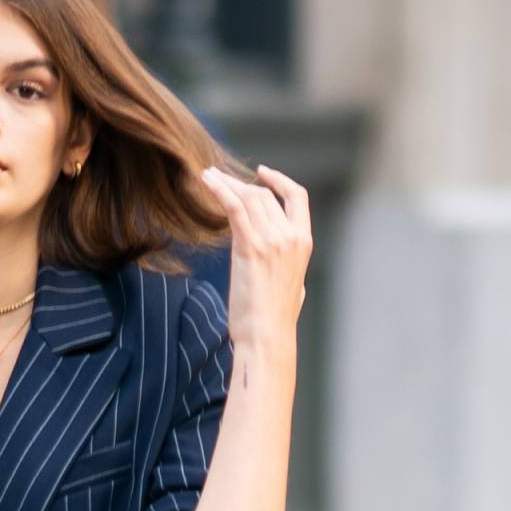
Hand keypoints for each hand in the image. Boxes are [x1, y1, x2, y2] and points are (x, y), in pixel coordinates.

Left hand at [197, 162, 311, 350]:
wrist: (266, 337)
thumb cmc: (275, 322)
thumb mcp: (292, 288)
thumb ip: (291, 270)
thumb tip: (288, 271)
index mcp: (303, 242)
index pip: (297, 197)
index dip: (279, 180)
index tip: (262, 173)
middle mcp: (290, 236)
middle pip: (264, 196)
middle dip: (241, 185)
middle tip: (219, 182)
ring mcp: (272, 240)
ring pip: (248, 197)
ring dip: (226, 183)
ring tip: (208, 176)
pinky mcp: (250, 247)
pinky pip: (234, 207)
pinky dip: (220, 189)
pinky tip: (206, 180)